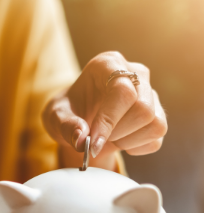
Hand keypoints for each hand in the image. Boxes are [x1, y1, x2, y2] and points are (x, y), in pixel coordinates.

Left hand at [43, 52, 166, 165]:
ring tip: (107, 137)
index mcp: (107, 64)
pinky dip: (136, 148)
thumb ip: (65, 126)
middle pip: (143, 108)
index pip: (122, 90)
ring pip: (155, 123)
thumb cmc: (67, 113)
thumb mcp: (55, 117)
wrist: (79, 123)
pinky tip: (119, 141)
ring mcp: (150, 93)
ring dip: (126, 140)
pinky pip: (156, 138)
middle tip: (96, 137)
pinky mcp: (157, 114)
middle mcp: (135, 73)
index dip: (109, 120)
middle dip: (117, 132)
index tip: (93, 142)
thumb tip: (81, 139)